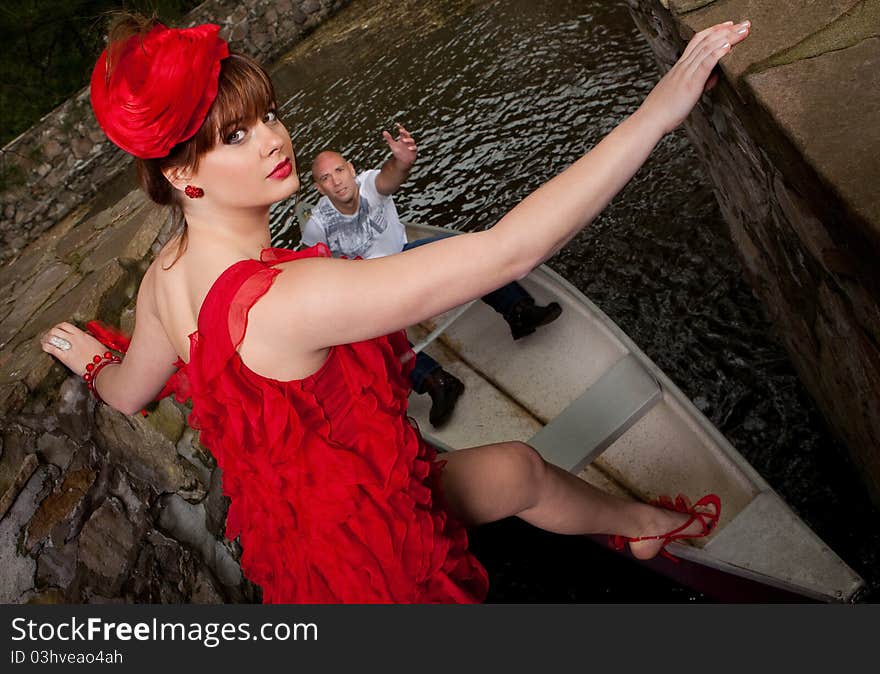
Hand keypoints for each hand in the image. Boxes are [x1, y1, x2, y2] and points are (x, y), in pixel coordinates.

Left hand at [40, 322, 110, 377]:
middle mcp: (74, 338)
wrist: (101, 367)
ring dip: (46, 339)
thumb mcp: (97, 343)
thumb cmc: (103, 357)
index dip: (59, 326)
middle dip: (50, 332)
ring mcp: (69, 347)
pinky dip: (46, 346)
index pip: (65, 325)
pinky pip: (51, 348)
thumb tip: (86, 335)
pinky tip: (45, 347)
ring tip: (45, 341)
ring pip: (51, 337)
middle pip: (56, 330)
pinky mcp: (64, 356)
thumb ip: (89, 338)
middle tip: (49, 336)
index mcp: (82, 334)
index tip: (57, 329)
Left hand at [382, 123, 417, 167]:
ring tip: (403, 140)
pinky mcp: (414, 151)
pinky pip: (415, 148)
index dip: (400, 127)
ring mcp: (411, 145)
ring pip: (412, 140)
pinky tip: (409, 148)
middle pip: (407, 134)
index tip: (397, 124)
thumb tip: (384, 131)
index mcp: (403, 138)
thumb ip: (389, 138)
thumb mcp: (392, 145)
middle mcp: (408, 141)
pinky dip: (412, 148)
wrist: (402, 161)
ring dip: (408, 140)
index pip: (402, 131)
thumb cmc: (398, 151)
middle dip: (404, 132)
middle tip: (400, 130)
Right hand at [638, 20, 749, 134]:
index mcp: (680, 67)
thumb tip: (713, 77)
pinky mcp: (690, 84)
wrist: (650, 120)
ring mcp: (686, 74)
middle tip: (743, 24)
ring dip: (728, 37)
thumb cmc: (664, 111)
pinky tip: (728, 46)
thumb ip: (699, 83)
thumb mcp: (682, 93)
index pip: (697, 41)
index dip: (714, 30)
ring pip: (708, 48)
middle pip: (706, 40)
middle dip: (727, 30)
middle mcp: (683, 66)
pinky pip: (705, 64)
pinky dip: (718, 53)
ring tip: (743, 30)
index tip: (728, 25)